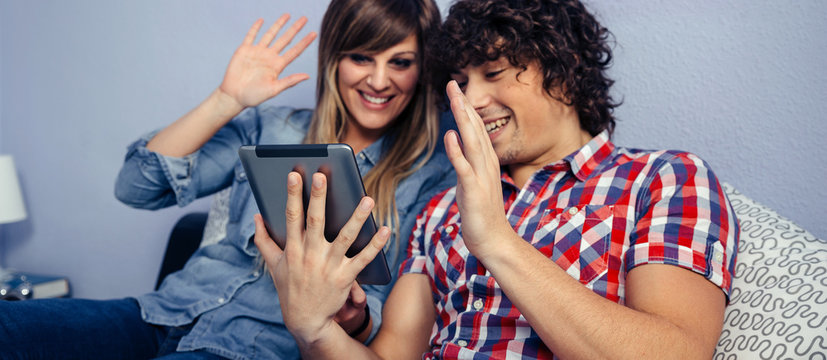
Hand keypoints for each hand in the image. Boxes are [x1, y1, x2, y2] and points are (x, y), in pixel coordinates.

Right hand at [219, 14, 316, 108]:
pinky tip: (262, 20)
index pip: (294, 51)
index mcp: (278, 66)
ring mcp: (257, 52)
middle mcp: (269, 57)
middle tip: (304, 18)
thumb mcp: (274, 89)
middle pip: (285, 39)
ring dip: (278, 25)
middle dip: (295, 29)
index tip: (314, 33)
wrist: (234, 96)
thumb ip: (290, 81)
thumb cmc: (254, 96)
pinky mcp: (244, 50)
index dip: (304, 42)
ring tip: (287, 15)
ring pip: (270, 34)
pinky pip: (251, 36)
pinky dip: (256, 28)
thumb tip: (307, 76)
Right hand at [253, 172, 389, 344]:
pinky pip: (363, 258)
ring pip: (344, 237)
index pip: (291, 217)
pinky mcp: (345, 277)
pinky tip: (385, 229)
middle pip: (315, 221)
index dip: (292, 195)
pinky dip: (375, 245)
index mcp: (293, 249)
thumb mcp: (273, 266)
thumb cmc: (290, 288)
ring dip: (357, 218)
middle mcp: (310, 255)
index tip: (293, 174)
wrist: (306, 321)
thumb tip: (256, 217)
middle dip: (317, 198)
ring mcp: (329, 266)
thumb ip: (263, 240)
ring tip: (367, 199)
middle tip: (322, 176)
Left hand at [443, 80, 512, 256]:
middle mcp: (487, 165)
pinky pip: (464, 168)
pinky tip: (450, 136)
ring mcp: (482, 177)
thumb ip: (466, 161)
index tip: (456, 89)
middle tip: (453, 83)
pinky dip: (457, 151)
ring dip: (463, 120)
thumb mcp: (473, 182)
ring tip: (454, 99)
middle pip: (475, 129)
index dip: (466, 108)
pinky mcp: (474, 191)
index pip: (476, 128)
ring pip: (472, 142)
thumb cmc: (482, 214)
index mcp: (486, 162)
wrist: (494, 241)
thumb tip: (456, 141)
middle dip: (463, 105)